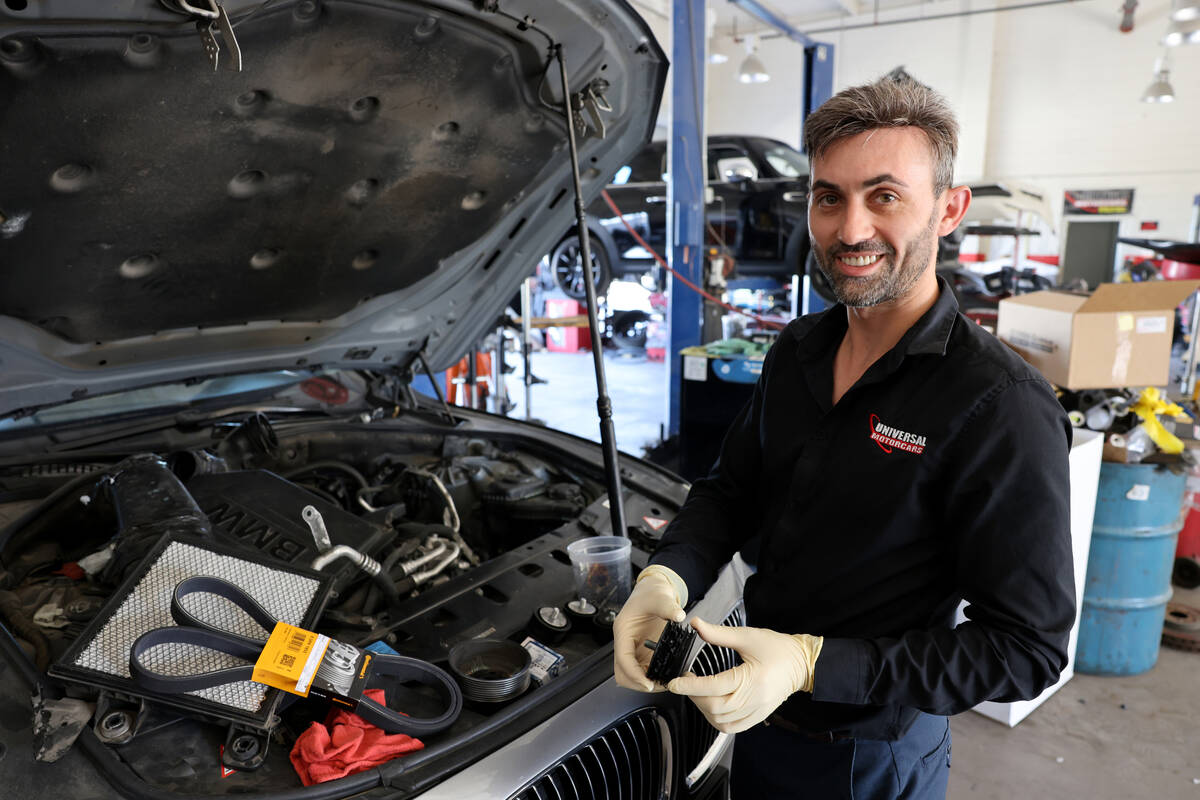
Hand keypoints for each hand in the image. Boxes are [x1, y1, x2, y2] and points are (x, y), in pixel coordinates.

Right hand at [613, 567, 685, 691]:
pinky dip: (652, 677)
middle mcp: (625, 642)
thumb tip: (678, 616)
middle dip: (638, 683)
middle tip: (658, 686)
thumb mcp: (660, 597)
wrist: (653, 591)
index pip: (623, 659)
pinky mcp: (642, 652)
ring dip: (644, 682)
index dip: (634, 674)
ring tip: (665, 683)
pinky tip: (667, 676)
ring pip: (631, 675)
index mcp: (623, 630)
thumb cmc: (650, 593)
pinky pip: (643, 670)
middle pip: (623, 673)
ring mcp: (634, 649)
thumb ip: (669, 607)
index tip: (648, 683)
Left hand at [666, 618, 822, 733]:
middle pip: (716, 708)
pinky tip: (711, 706)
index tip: (673, 683)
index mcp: (753, 679)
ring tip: (698, 692)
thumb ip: (718, 634)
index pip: (714, 686)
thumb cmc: (777, 648)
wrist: (802, 663)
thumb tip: (696, 625)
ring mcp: (757, 711)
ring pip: (722, 722)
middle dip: (695, 697)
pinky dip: (717, 720)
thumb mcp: (747, 636)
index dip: (690, 686)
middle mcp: (755, 699)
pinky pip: (732, 727)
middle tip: (686, 683)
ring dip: (704, 710)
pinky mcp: (758, 717)